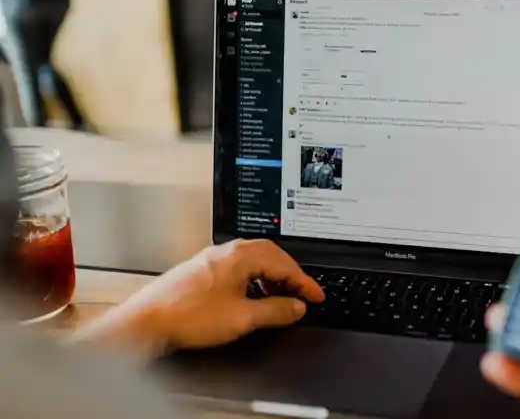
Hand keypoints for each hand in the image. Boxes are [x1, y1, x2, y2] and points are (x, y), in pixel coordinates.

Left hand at [72, 240, 324, 360]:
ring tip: (280, 298)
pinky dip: (254, 280)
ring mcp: (213, 259)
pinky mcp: (202, 270)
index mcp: (241, 255)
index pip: (284, 263)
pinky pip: (238, 268)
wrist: (147, 321)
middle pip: (270, 256)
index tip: (316, 296)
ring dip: (271, 277)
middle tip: (302, 293)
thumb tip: (296, 306)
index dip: (304, 282)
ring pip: (253, 261)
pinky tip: (252, 298)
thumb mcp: (243, 318)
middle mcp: (227, 251)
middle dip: (290, 275)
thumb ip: (276, 311)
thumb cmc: (188, 316)